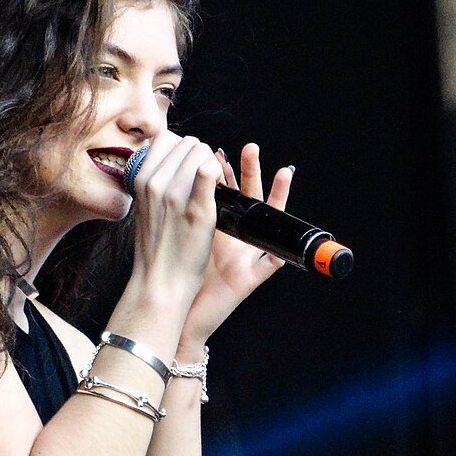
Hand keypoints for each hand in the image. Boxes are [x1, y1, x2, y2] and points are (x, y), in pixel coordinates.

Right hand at [127, 132, 223, 306]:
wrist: (159, 282)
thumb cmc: (155, 248)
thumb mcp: (144, 207)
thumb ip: (154, 182)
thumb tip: (169, 163)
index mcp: (142, 180)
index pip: (166, 139)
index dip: (182, 149)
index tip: (187, 167)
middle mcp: (156, 182)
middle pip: (187, 143)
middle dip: (200, 155)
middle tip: (203, 181)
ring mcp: (176, 195)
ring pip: (202, 152)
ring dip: (212, 165)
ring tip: (209, 190)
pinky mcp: (198, 209)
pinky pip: (209, 172)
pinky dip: (218, 174)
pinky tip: (217, 193)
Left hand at [175, 143, 293, 357]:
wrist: (175, 307)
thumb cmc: (179, 271)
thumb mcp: (181, 233)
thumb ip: (182, 207)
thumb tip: (171, 173)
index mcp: (217, 225)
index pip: (224, 190)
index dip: (221, 168)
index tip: (214, 148)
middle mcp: (235, 238)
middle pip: (248, 199)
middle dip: (251, 173)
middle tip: (251, 147)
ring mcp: (244, 257)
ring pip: (267, 225)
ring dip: (276, 199)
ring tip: (284, 172)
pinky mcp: (247, 280)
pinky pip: (268, 266)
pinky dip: (277, 254)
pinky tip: (283, 240)